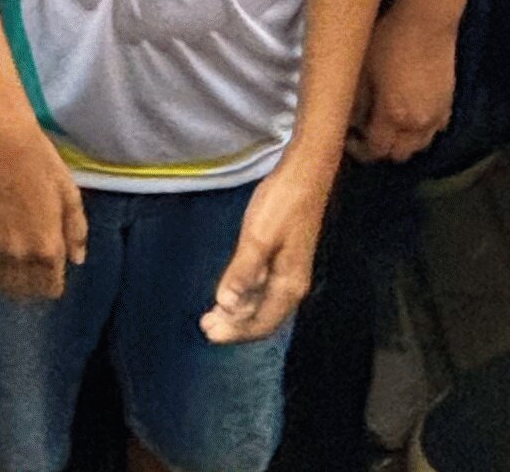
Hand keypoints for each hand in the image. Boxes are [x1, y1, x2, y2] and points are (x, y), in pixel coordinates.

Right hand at [0, 111, 85, 304]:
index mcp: (48, 247)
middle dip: (24, 286)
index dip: (50, 285)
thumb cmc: (42, 162)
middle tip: (23, 273)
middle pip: (18, 290)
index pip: (49, 288)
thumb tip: (78, 260)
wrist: (2, 140)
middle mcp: (19, 254)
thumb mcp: (70, 195)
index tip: (47, 277)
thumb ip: (76, 232)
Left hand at [199, 160, 327, 342]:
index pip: (262, 323)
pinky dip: (245, 297)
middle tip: (204, 327)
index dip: (236, 332)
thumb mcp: (258, 237)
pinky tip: (230, 294)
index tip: (209, 334)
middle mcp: (292, 285)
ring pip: (262, 305)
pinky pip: (263, 290)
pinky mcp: (283, 259)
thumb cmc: (281, 204)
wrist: (305, 175)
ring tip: (212, 316)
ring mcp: (289, 272)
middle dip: (235, 327)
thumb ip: (243, 272)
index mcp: (289, 285)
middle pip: (262, 318)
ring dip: (238, 313)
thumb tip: (227, 306)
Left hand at [350, 10, 456, 162]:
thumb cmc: (390, 40)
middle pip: (398, 155)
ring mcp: (436, 115)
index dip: (359, 150)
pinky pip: (436, 130)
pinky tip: (411, 115)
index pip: (376, 150)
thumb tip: (349, 121)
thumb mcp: (362, 69)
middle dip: (380, 149)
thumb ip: (356, 102)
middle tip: (366, 132)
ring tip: (389, 125)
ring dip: (403, 143)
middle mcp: (417, 123)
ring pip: (419, 146)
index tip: (349, 137)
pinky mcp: (448, 102)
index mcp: (393, 116)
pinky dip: (423, 131)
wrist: (426, 21)